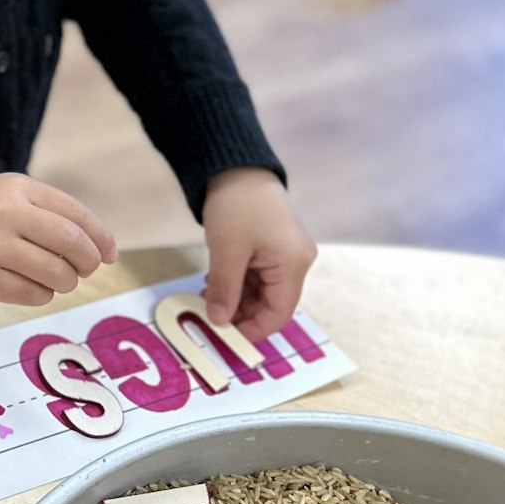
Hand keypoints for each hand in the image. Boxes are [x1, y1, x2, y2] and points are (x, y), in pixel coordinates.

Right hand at [0, 174, 116, 305]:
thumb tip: (102, 248)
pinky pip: (32, 293)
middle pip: (70, 242)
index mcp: (17, 188)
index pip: (74, 213)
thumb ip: (51, 213)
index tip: (110, 254)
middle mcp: (5, 214)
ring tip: (59, 280)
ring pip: (55, 272)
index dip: (100, 236)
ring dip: (67, 281)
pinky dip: (43, 294)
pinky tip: (34, 287)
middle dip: (88, 261)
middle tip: (86, 270)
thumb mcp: (10, 196)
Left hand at [201, 168, 315, 341]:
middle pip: (271, 303)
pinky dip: (237, 282)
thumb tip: (220, 321)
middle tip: (209, 314)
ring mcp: (285, 254)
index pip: (279, 313)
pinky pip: (257, 276)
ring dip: (235, 297)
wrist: (236, 166)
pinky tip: (215, 281)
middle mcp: (296, 262)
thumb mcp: (227, 251)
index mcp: (293, 264)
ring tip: (208, 295)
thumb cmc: (237, 204)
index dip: (253, 329)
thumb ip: (225, 290)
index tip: (225, 337)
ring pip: (261, 291)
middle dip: (240, 312)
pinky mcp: (273, 247)